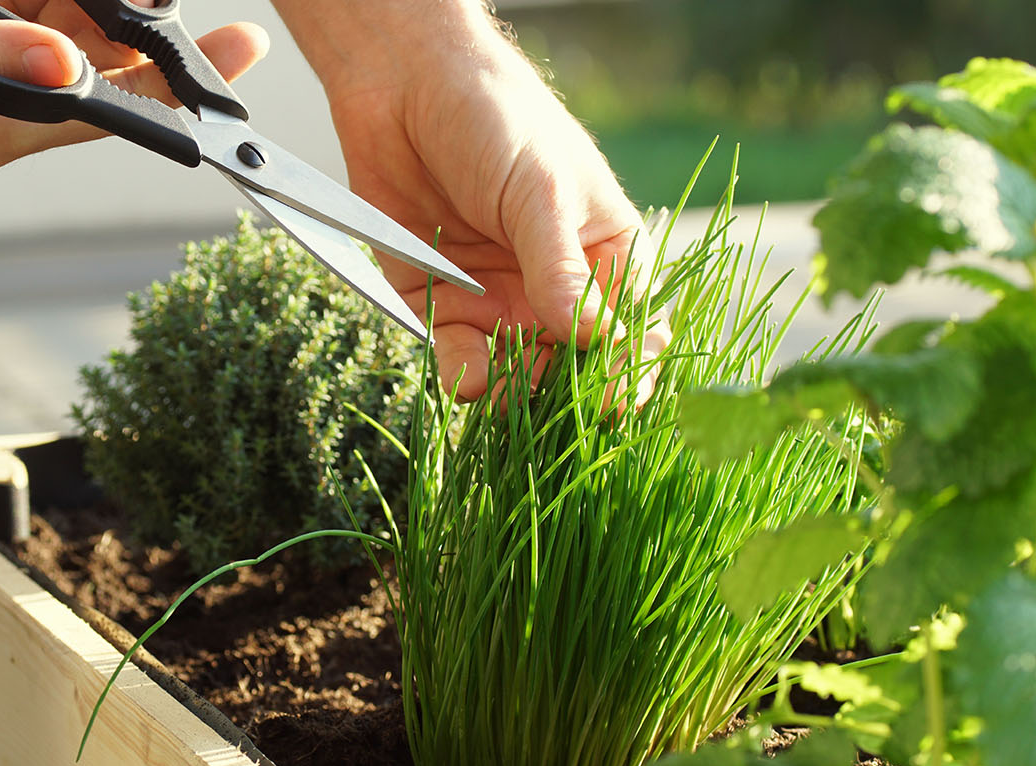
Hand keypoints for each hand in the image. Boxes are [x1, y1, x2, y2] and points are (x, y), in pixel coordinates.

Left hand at [272, 0, 668, 401]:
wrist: (402, 87)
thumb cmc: (495, 119)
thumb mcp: (539, 191)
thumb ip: (560, 269)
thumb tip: (593, 337)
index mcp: (603, 255)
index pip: (633, 329)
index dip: (629, 368)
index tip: (618, 395)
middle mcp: (554, 289)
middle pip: (574, 367)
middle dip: (566, 392)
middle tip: (555, 409)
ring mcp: (498, 301)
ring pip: (516, 375)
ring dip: (514, 392)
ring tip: (505, 390)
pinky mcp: (440, 305)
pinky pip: (457, 357)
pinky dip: (463, 375)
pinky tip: (467, 377)